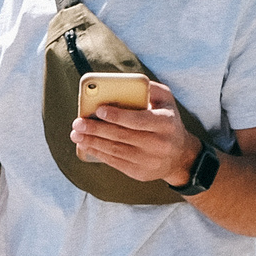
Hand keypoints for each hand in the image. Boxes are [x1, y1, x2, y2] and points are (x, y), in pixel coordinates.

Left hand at [71, 81, 196, 186]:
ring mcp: (149, 161)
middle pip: (122, 136)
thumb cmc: (167, 122)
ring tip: (76, 134)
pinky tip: (86, 145)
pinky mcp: (140, 173)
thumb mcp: (166, 101)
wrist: (179, 156)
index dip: (117, 116)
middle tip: (78, 123)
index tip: (98, 110)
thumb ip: (150, 89)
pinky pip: (115, 162)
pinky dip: (98, 153)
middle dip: (97, 129)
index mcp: (166, 123)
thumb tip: (124, 82)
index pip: (138, 120)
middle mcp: (159, 144)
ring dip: (92, 142)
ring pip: (115, 150)